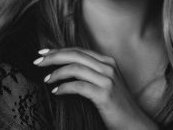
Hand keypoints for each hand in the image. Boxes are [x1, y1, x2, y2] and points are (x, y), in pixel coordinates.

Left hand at [33, 47, 158, 129]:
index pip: (78, 50)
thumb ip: (91, 73)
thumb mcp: (105, 83)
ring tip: (46, 80)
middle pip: (75, 55)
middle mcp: (108, 67)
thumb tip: (64, 67)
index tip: (43, 53)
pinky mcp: (105, 94)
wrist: (134, 124)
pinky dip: (64, 88)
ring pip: (75, 68)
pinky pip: (78, 86)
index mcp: (107, 61)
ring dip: (56, 73)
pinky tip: (55, 92)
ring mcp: (108, 80)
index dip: (59, 50)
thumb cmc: (116, 106)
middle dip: (53, 57)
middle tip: (37, 62)